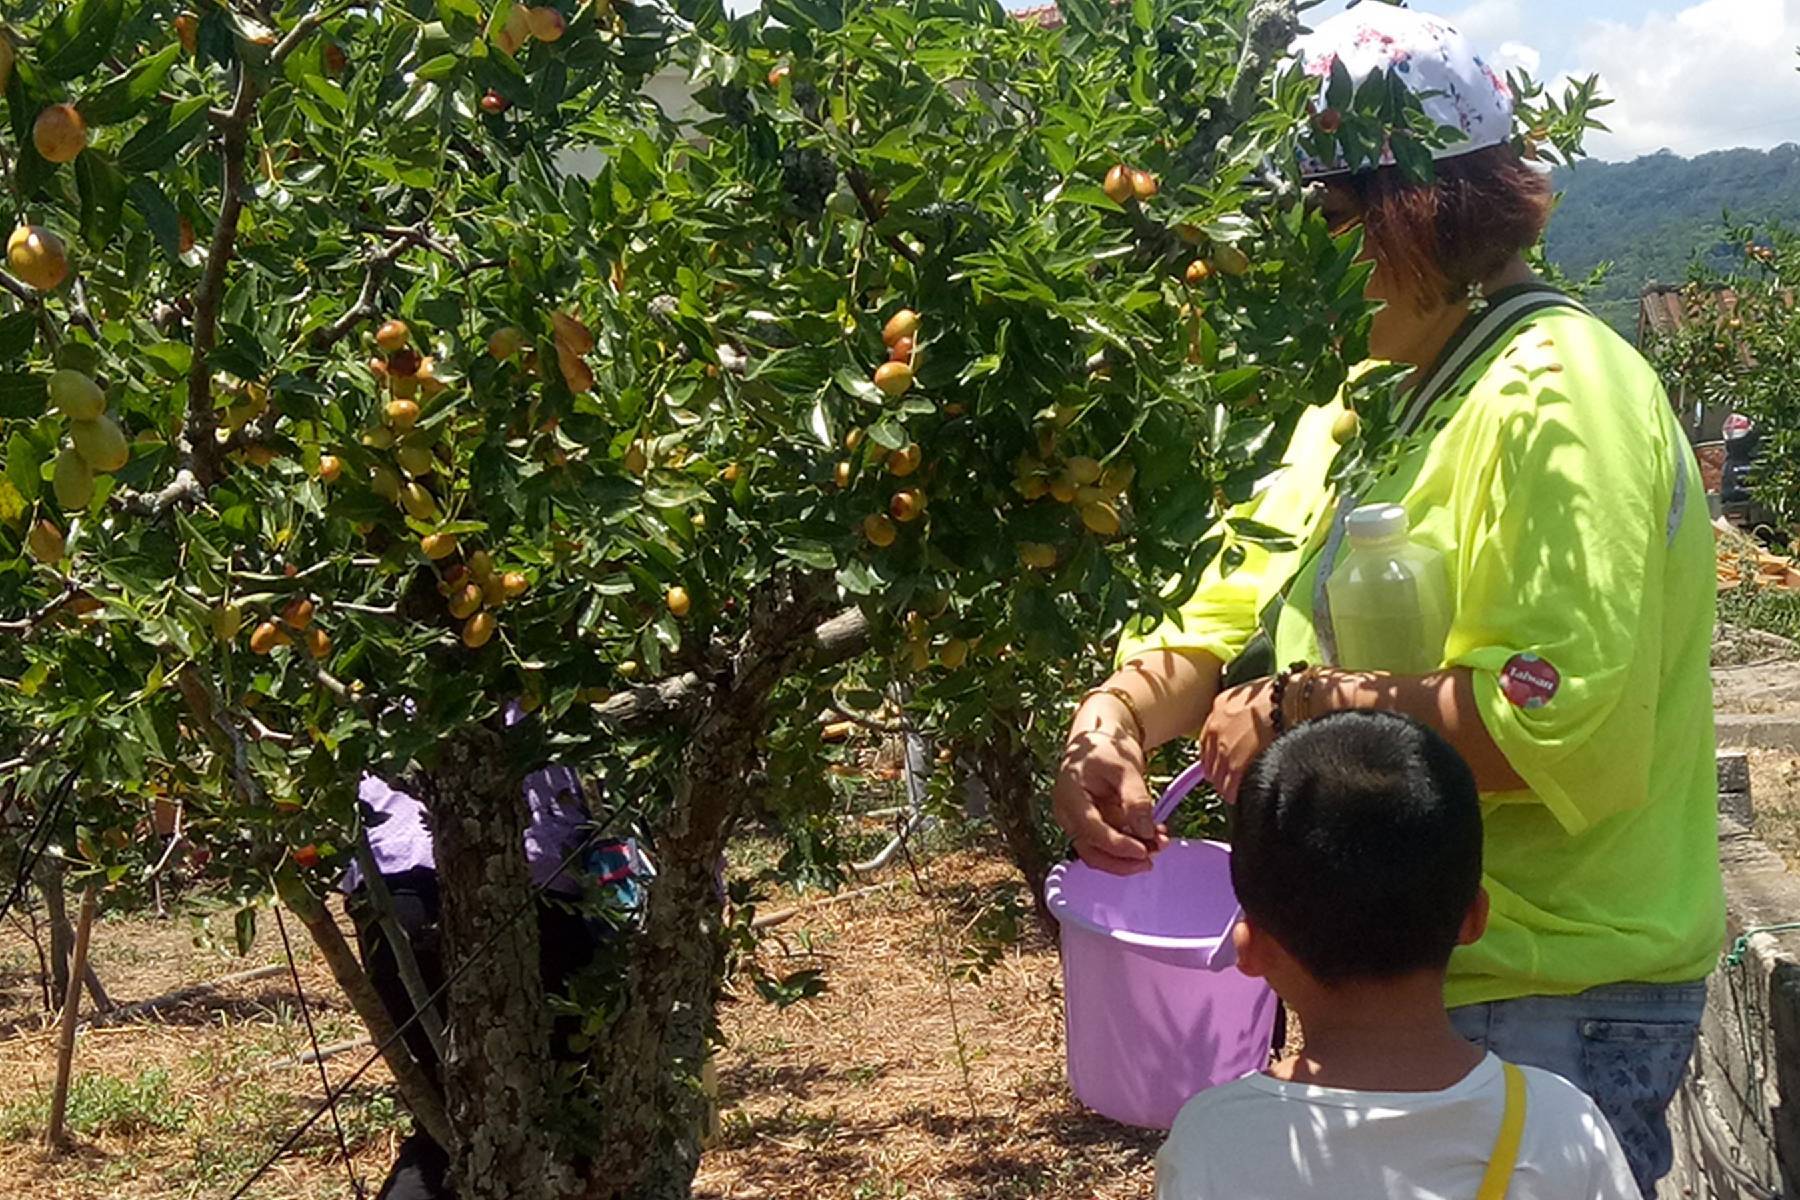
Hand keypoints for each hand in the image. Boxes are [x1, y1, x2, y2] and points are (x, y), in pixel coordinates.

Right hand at [1053, 720, 1168, 874]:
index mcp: (1069, 796)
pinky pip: (1111, 844)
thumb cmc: (1107, 749)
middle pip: (1091, 851)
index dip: (1117, 845)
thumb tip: (1146, 833)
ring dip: (1130, 855)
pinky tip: (1153, 836)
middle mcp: (1069, 815)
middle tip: (1153, 856)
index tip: (1144, 850)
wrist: (1100, 742)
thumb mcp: (1125, 768)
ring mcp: (1079, 823)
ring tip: (1160, 843)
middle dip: (1123, 860)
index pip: (1090, 829)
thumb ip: (1135, 799)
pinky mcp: (1093, 827)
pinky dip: (1131, 844)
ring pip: (1101, 853)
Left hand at [1198, 677, 1278, 803]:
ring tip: (1241, 788)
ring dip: (1227, 783)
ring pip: (1217, 776)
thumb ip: (1242, 709)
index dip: (1217, 752)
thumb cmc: (1285, 696)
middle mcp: (1215, 728)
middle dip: (1220, 770)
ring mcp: (1224, 748)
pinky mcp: (1236, 766)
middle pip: (1209, 760)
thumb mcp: (1254, 693)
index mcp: (1219, 707)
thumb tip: (1246, 723)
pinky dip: (1235, 793)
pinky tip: (1244, 795)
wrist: (1295, 703)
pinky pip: (1229, 788)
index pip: (1208, 738)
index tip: (1225, 760)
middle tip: (1233, 777)